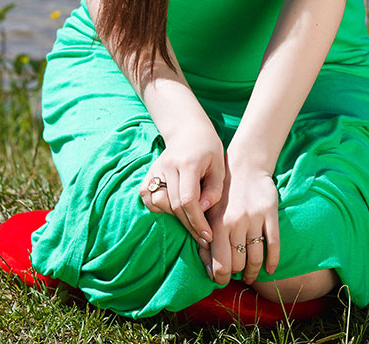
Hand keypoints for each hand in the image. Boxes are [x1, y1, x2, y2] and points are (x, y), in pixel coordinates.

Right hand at [138, 125, 225, 251]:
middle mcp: (168, 166)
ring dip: (175, 218)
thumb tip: (202, 210)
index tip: (207, 235)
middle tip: (203, 238)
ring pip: (159, 204)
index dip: (197, 221)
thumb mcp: (220, 166)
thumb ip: (214, 190)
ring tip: (191, 220)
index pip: (188, 199)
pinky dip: (160, 208)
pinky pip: (148, 199)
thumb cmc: (208, 149)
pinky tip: (174, 209)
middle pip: (174, 205)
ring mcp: (155, 169)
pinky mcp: (148, 174)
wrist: (188, 131)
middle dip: (189, 225)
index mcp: (188, 163)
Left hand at [203, 153, 279, 284]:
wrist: (245, 167)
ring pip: (256, 257)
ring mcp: (254, 219)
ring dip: (253, 271)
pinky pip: (274, 244)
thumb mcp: (209, 214)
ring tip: (250, 275)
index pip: (220, 264)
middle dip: (237, 274)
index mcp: (217, 224)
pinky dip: (272, 261)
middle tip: (236, 275)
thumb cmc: (223, 195)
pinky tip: (269, 269)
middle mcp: (236, 223)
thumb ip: (206, 240)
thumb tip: (208, 269)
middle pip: (239, 263)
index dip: (221, 278)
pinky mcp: (270, 214)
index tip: (222, 280)